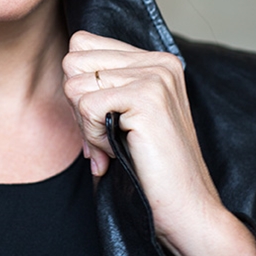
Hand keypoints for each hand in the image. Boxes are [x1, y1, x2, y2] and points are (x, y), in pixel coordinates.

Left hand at [63, 30, 255, 255]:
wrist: (187, 210)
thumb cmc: (151, 171)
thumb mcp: (122, 118)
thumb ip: (101, 87)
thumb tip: (67, 66)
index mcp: (155, 61)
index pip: (82, 45)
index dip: (81, 88)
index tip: (105, 121)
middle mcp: (158, 61)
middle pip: (74, 61)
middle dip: (80, 106)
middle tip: (109, 137)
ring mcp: (155, 77)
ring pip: (75, 85)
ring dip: (87, 125)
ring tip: (117, 146)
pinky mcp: (147, 98)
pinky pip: (87, 107)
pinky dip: (93, 136)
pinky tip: (118, 151)